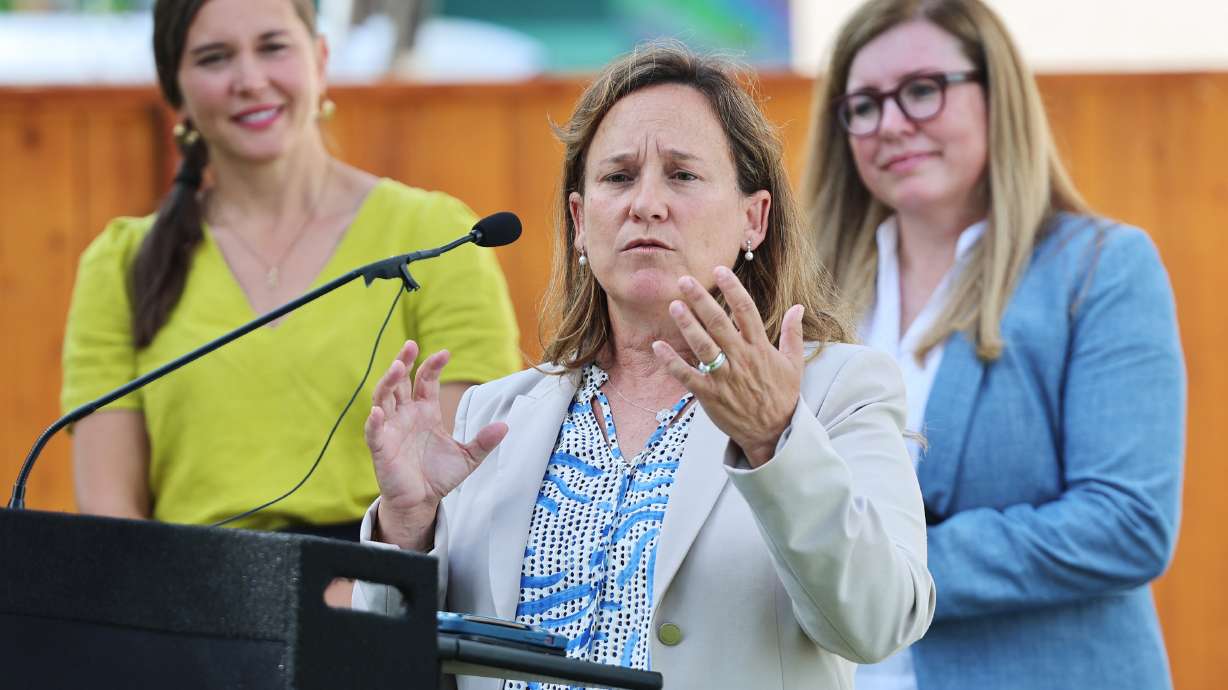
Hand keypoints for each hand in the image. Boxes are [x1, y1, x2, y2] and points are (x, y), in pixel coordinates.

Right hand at [365, 340, 507, 548]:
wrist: (422, 502)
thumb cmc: (439, 476)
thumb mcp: (468, 457)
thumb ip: (484, 441)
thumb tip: (505, 426)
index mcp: (425, 411)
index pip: (425, 380)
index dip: (432, 365)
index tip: (444, 353)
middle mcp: (405, 414)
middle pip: (400, 381)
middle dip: (403, 362)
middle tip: (410, 345)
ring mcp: (390, 429)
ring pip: (383, 398)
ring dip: (387, 382)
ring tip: (396, 367)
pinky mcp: (380, 448)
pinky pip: (373, 431)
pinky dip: (374, 421)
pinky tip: (377, 412)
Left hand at [653, 266, 804, 466]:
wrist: (773, 433)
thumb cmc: (782, 396)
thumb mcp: (794, 364)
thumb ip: (792, 334)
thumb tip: (798, 307)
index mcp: (760, 348)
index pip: (746, 311)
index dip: (732, 288)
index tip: (719, 270)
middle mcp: (742, 359)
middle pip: (719, 323)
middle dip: (701, 300)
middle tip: (685, 280)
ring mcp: (725, 377)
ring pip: (703, 346)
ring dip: (687, 325)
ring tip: (673, 305)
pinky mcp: (710, 395)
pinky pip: (688, 376)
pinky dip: (672, 362)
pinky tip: (658, 346)